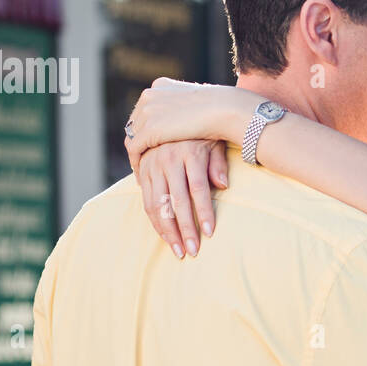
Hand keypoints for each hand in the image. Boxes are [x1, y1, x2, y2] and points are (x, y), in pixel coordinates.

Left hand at [124, 77, 251, 173]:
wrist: (224, 109)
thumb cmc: (221, 108)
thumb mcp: (198, 102)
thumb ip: (187, 108)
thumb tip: (187, 116)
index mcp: (160, 86)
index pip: (145, 109)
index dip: (146, 128)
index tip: (151, 143)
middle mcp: (149, 96)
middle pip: (136, 123)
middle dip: (139, 141)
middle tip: (144, 160)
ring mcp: (147, 112)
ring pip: (132, 137)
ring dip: (137, 155)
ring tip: (144, 172)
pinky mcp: (149, 130)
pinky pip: (134, 150)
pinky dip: (137, 164)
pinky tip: (144, 177)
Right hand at [137, 140, 228, 257]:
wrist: (171, 114)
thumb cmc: (201, 132)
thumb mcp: (214, 142)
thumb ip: (218, 164)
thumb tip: (224, 186)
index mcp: (189, 153)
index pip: (198, 189)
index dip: (203, 212)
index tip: (209, 233)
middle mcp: (168, 160)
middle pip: (177, 201)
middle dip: (185, 229)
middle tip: (193, 251)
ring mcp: (152, 166)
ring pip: (158, 205)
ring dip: (168, 231)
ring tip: (179, 251)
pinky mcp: (142, 171)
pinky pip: (147, 201)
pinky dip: (156, 221)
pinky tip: (166, 236)